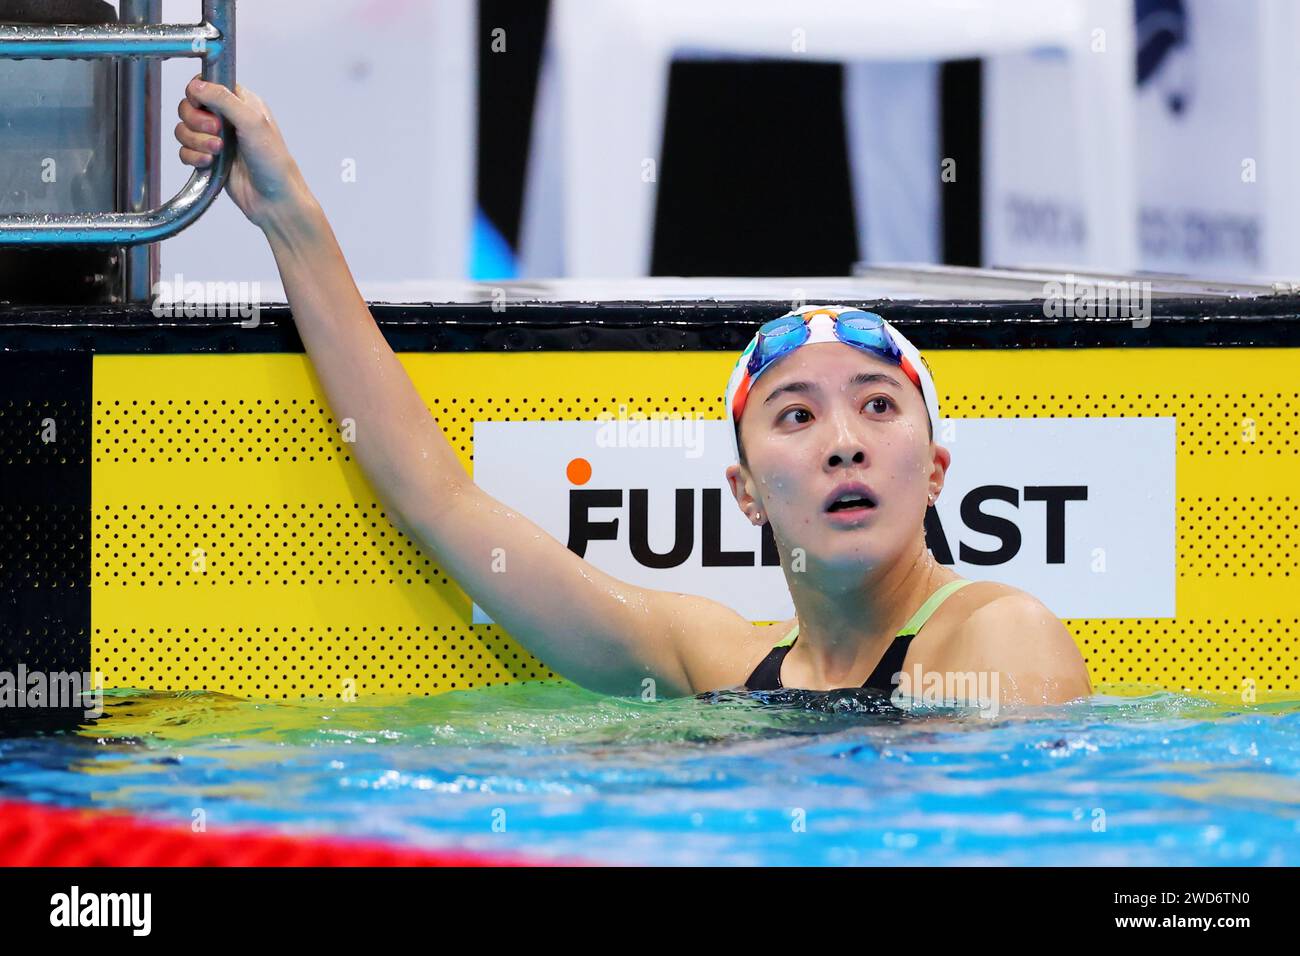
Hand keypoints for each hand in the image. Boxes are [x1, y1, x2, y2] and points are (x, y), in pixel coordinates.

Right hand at [175, 75, 311, 229]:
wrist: (274, 200)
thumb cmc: (273, 161)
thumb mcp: (252, 122)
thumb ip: (223, 99)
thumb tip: (196, 85)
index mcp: (241, 102)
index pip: (205, 83)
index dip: (197, 94)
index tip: (205, 107)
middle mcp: (227, 118)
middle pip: (188, 107)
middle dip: (196, 121)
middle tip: (217, 132)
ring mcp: (216, 139)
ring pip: (184, 130)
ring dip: (196, 141)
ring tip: (218, 152)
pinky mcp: (209, 159)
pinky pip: (185, 151)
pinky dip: (193, 157)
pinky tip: (210, 164)